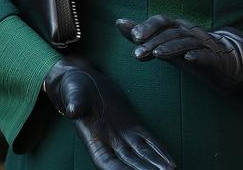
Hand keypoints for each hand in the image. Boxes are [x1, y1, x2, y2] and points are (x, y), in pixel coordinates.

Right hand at [44, 56, 175, 169]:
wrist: (83, 81)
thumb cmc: (74, 89)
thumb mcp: (74, 95)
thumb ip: (75, 104)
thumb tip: (72, 110)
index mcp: (94, 141)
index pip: (108, 162)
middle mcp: (110, 143)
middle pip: (129, 162)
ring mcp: (122, 135)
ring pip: (142, 154)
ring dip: (155, 164)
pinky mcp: (132, 125)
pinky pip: (148, 140)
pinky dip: (159, 150)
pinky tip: (170, 161)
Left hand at [117, 16, 242, 92]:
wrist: (230, 61)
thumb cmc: (192, 51)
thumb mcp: (167, 44)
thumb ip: (144, 36)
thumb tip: (119, 22)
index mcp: (179, 28)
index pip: (163, 21)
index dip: (148, 26)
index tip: (133, 37)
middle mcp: (191, 33)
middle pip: (172, 33)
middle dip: (154, 41)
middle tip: (137, 52)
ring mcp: (205, 46)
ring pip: (187, 43)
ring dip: (171, 48)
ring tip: (157, 54)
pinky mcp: (216, 60)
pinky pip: (207, 57)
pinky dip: (198, 56)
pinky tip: (188, 59)